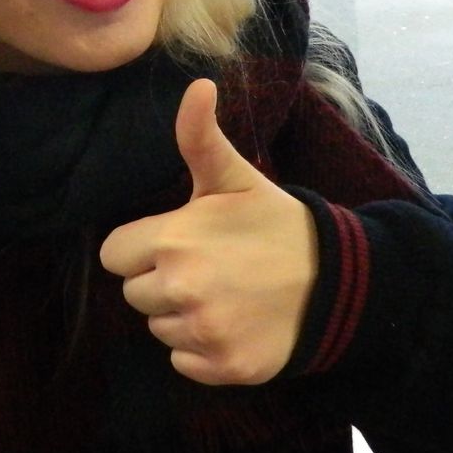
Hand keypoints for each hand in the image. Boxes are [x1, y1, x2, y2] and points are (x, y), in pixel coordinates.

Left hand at [99, 78, 318, 385]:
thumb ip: (200, 137)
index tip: (180, 241)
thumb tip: (197, 85)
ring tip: (224, 293)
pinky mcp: (223, 367)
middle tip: (207, 267)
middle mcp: (180, 290)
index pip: (114, 255)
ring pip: (158, 328)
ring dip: (181, 316)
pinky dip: (202, 350)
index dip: (142, 248)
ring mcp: (203, 332)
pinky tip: (233, 324)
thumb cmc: (275, 224)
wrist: (337, 281)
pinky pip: (182, 362)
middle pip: (133, 294)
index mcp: (172, 240)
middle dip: (161, 280)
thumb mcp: (235, 178)